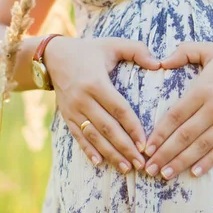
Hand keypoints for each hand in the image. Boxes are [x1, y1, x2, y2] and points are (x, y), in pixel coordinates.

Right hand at [45, 36, 160, 173]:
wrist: (53, 56)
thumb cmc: (89, 50)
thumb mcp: (112, 44)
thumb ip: (137, 50)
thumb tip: (159, 64)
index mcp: (96, 82)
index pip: (119, 109)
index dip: (133, 127)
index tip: (145, 143)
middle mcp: (83, 99)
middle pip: (107, 128)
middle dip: (125, 147)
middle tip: (141, 163)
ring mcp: (73, 109)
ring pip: (93, 136)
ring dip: (110, 154)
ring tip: (126, 168)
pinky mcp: (66, 116)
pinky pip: (77, 136)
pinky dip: (88, 151)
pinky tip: (100, 163)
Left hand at [143, 42, 212, 179]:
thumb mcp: (210, 49)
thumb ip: (184, 51)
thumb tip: (161, 62)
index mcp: (203, 89)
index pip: (175, 116)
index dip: (160, 133)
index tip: (146, 147)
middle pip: (184, 135)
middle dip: (164, 154)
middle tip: (149, 168)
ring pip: (200, 146)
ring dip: (181, 162)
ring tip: (165, 175)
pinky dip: (208, 162)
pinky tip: (195, 172)